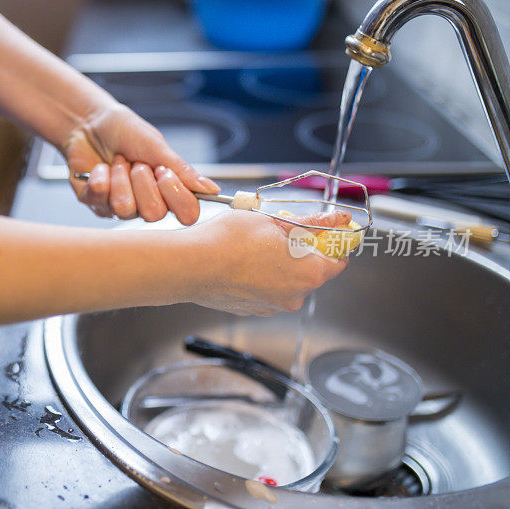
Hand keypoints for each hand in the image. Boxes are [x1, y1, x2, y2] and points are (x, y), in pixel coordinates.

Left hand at [62, 103, 219, 224]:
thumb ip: (181, 170)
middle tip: (136, 163)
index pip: (187, 214)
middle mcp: (147, 204)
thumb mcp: (156, 146)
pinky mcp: (96, 204)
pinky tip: (100, 167)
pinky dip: (101, 175)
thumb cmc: (125, 132)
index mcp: (168, 190)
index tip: (164, 172)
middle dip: (143, 182)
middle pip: (155, 214)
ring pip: (125, 209)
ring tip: (117, 161)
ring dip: (120, 177)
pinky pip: (100, 198)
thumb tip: (212, 189)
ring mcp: (120, 208)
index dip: (177, 196)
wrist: (89, 122)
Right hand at [179, 210, 350, 316]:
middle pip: (311, 272)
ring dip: (278, 265)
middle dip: (301, 252)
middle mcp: (295, 296)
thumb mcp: (274, 221)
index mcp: (309, 273)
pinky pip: (265, 290)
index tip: (321, 232)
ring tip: (255, 246)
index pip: (338, 260)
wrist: (190, 265)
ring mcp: (271, 306)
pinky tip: (242, 262)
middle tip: (280, 232)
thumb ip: (309, 223)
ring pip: (286, 282)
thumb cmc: (229, 242)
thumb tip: (337, 219)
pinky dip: (259, 277)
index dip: (331, 243)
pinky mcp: (251, 310)